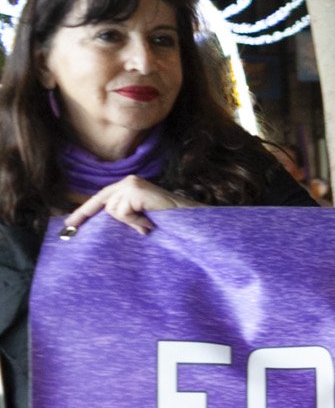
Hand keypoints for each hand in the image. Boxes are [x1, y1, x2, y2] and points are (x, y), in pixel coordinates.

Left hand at [62, 175, 186, 235]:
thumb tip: (107, 222)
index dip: (84, 212)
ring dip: (130, 222)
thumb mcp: (141, 219)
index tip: (69, 224)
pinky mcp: (134, 190)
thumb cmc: (170, 223)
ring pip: (113, 210)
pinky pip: (122, 212)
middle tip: (123, 225)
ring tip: (149, 223)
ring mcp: (131, 184)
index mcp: (129, 187)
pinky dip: (134, 221)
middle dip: (113, 218)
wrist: (192, 222)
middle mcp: (128, 181)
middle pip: (105, 205)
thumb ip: (125, 217)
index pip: (101, 199)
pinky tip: (150, 221)